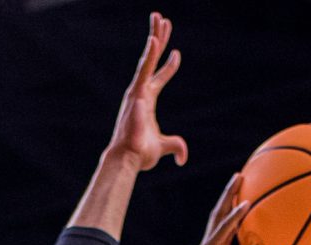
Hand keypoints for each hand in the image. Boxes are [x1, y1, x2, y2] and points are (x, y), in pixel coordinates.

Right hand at [106, 14, 185, 174]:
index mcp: (147, 101)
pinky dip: (150, 55)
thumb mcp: (163, 147)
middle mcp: (141, 91)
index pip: (159, 77)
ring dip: (155, 38)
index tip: (177, 52)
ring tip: (159, 18)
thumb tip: (183, 158)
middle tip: (162, 20)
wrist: (128, 159)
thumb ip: (176, 147)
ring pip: (148, 58)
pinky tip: (154, 40)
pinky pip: (144, 70)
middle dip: (158, 39)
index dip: (169, 65)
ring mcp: (137, 91)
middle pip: (152, 59)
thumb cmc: (140, 154)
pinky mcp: (136, 94)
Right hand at [184, 175, 268, 244]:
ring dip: (230, 194)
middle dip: (230, 192)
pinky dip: (235, 215)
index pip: (228, 222)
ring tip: (239, 177)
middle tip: (241, 175)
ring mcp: (211, 243)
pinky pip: (225, 228)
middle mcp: (213, 241)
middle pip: (222, 211)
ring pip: (221, 213)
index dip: (235, 207)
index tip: (244, 193)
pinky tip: (246, 203)